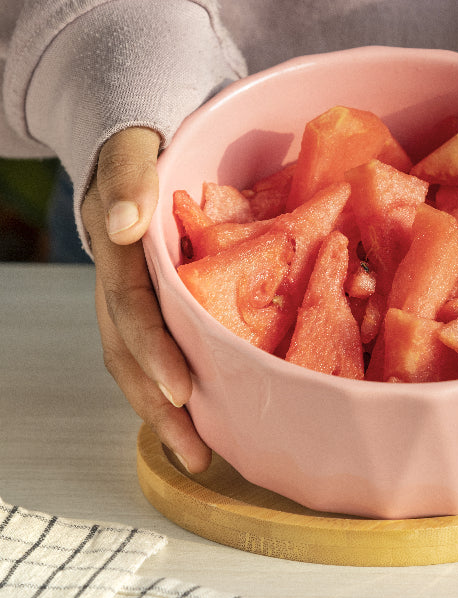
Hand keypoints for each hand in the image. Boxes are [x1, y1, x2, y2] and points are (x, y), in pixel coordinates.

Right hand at [81, 127, 211, 472]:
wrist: (134, 144)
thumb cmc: (141, 148)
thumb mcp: (131, 151)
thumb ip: (127, 179)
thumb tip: (122, 223)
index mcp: (117, 254)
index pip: (132, 311)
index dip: (154, 353)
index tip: (183, 393)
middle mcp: (119, 283)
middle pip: (131, 354)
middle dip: (158, 406)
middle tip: (196, 452)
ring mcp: (131, 297)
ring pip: (138, 362)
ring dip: (163, 410)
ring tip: (198, 453)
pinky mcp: (151, 301)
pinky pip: (154, 348)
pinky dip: (171, 383)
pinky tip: (199, 411)